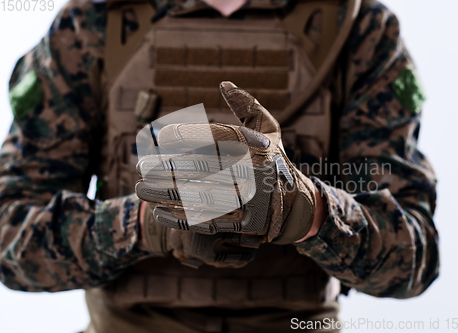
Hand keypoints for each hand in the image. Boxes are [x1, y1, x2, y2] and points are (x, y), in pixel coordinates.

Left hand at [136, 81, 324, 244]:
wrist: (295, 203)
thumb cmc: (273, 161)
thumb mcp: (269, 130)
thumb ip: (248, 106)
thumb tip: (224, 84)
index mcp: (256, 146)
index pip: (214, 136)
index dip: (183, 135)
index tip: (161, 136)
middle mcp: (253, 172)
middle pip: (199, 167)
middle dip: (164, 167)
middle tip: (141, 166)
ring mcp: (249, 200)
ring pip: (197, 196)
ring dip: (163, 193)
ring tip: (141, 189)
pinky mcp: (245, 223)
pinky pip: (207, 221)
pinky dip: (179, 218)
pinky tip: (159, 212)